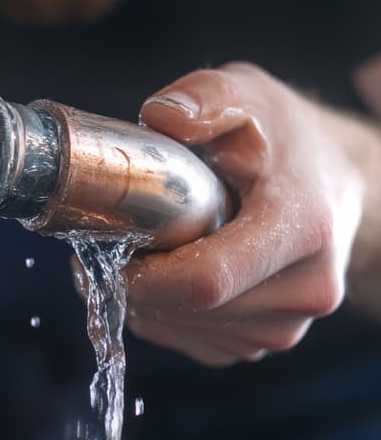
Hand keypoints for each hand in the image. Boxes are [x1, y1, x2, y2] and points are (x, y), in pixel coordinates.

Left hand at [116, 62, 367, 366]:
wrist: (331, 180)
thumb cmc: (282, 138)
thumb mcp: (248, 96)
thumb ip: (206, 97)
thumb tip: (160, 115)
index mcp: (301, 229)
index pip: (206, 280)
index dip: (143, 275)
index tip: (109, 250)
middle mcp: (306, 289)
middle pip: (192, 310)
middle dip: (137, 285)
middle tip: (107, 248)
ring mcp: (290, 322)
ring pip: (191, 332)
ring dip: (148, 304)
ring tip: (136, 257)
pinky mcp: (269, 338)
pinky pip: (199, 343)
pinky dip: (167, 317)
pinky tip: (164, 278)